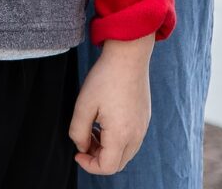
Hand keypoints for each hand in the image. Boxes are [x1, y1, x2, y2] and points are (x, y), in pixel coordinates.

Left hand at [70, 37, 152, 174]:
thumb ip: (78, 131)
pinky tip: (105, 120)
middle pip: (117, 163)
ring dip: (107, 148)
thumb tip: (81, 146)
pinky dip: (117, 138)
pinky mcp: (144, 117)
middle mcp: (136, 135)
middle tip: (84, 139)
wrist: (129, 54)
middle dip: (98, 158)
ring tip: (93, 128)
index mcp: (121, 135)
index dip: (89, 165)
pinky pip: (131, 139)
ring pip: (125, 152)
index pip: (107, 167)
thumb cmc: (105, 77)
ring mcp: (143, 126)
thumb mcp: (84, 104)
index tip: (77, 152)